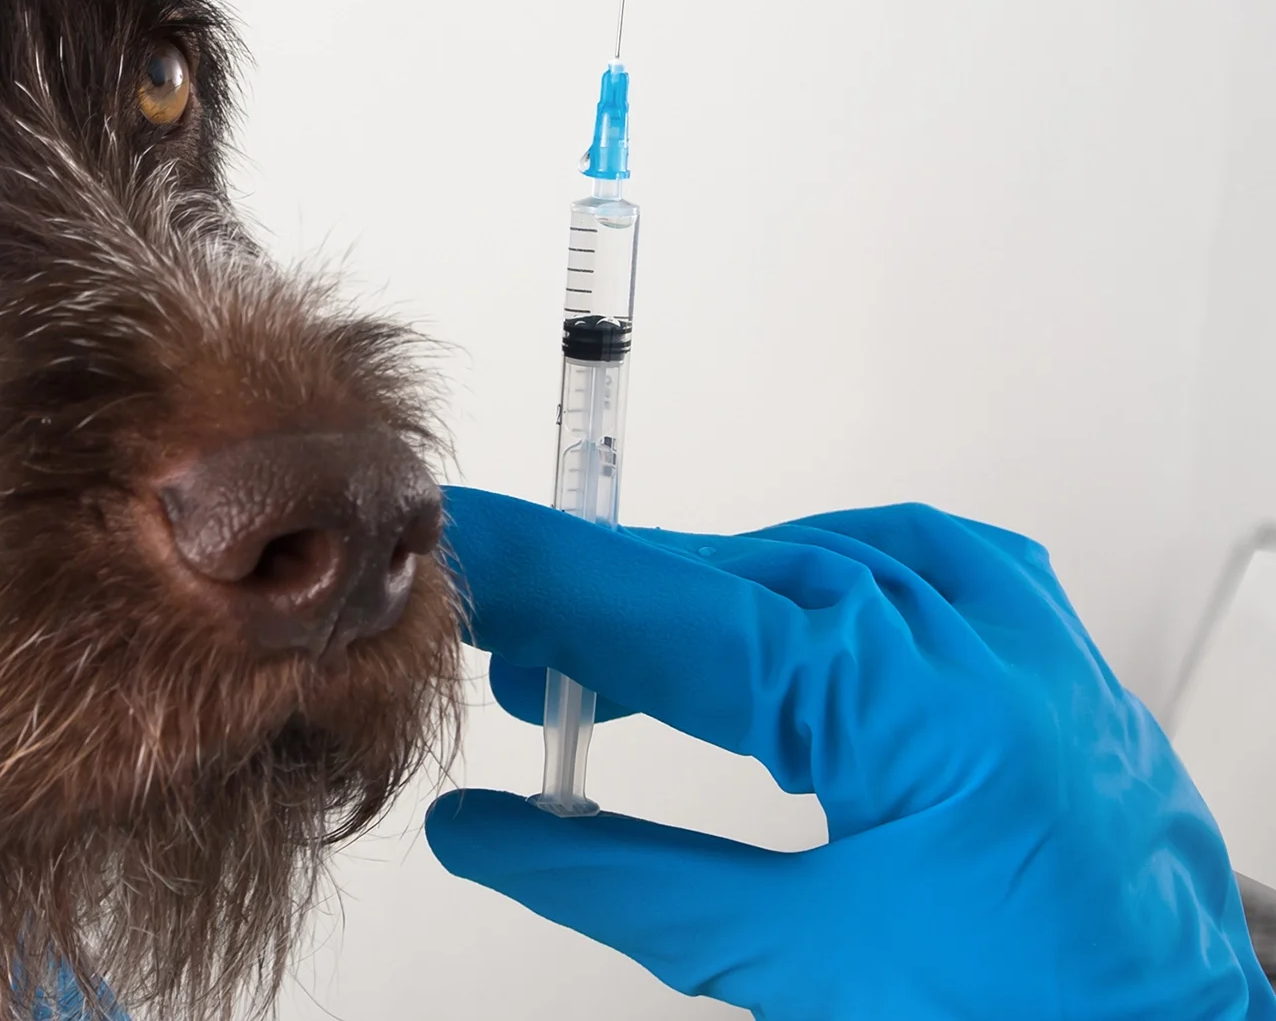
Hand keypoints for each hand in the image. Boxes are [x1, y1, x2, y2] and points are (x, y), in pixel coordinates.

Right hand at [428, 487, 1275, 1019]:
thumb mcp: (798, 961)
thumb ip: (619, 881)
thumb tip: (488, 831)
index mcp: (906, 698)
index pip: (665, 604)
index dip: (542, 572)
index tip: (452, 537)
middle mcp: (968, 637)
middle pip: (722, 575)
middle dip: (596, 609)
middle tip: (496, 656)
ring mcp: (1018, 635)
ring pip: (804, 563)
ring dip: (689, 607)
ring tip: (601, 671)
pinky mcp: (1047, 655)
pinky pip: (912, 563)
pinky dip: (810, 584)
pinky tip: (766, 612)